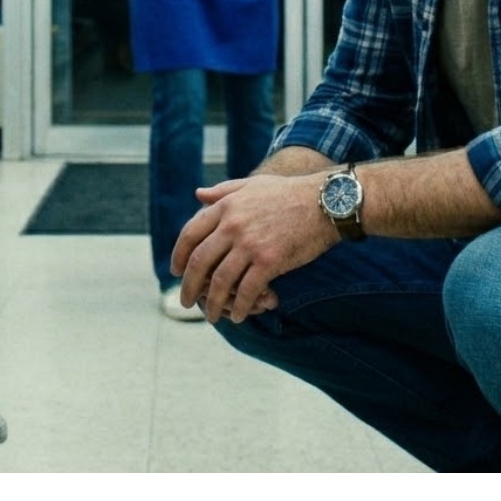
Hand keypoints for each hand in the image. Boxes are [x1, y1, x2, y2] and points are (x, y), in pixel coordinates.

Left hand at [169, 173, 337, 324]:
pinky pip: (247, 290)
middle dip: (189, 286)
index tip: (176, 271)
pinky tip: (240, 316)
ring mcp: (250, 244)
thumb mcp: (252, 184)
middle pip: (199, 262)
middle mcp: (233, 225)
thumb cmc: (288, 193)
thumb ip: (223, 191)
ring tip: (210, 316)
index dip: (179, 255)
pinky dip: (241, 306)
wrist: (324, 202)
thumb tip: (197, 194)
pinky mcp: (270, 261)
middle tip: (186, 301)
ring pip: (220, 281)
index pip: (190, 234)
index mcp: (226, 207)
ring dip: (212, 303)